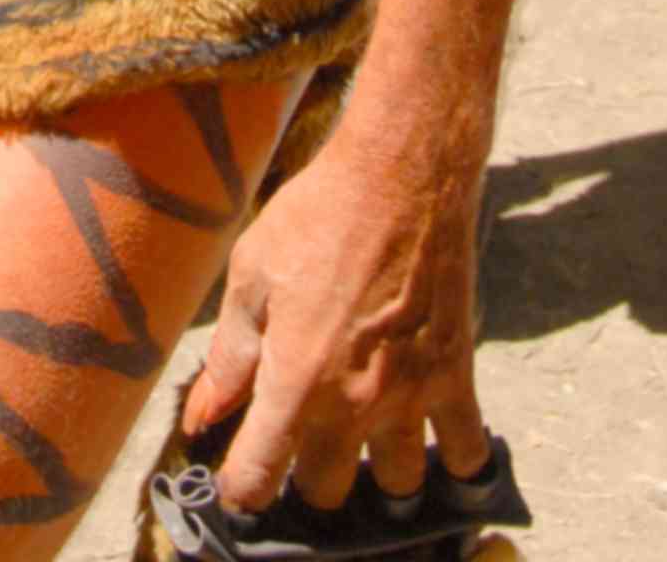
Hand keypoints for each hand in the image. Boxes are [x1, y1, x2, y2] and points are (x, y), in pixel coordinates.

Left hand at [183, 111, 489, 513]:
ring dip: (377, 471)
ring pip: (396, 485)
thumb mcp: (252, 274)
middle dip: (306, 475)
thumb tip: (201, 418)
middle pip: (327, 492)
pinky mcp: (455, 375)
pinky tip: (432, 438)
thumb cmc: (317, 216)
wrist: (400, 175)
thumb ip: (229, 358)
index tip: (240, 481)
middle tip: (301, 439)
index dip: (241, 490)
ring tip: (364, 437)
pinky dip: (454, 460)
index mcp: (294, 378)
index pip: (258, 478)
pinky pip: (465, 452)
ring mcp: (410, 394)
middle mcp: (353, 401)